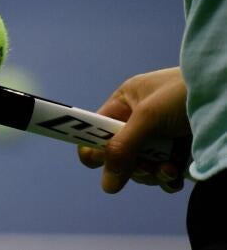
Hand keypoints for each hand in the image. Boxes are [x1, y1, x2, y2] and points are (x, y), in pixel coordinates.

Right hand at [77, 67, 189, 193]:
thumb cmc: (183, 94)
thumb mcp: (147, 118)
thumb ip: (122, 149)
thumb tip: (106, 185)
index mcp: (125, 102)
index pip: (97, 129)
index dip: (96, 146)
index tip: (103, 160)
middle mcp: (139, 120)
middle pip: (119, 154)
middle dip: (131, 164)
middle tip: (143, 165)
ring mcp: (160, 136)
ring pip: (141, 167)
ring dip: (151, 173)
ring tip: (168, 169)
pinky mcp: (179, 151)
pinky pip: (163, 173)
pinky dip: (167, 178)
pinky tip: (175, 176)